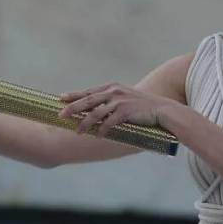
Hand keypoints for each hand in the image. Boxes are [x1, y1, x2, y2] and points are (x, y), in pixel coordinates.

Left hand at [57, 82, 171, 134]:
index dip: (74, 95)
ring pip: (96, 113)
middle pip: (88, 100)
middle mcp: (113, 92)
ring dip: (85, 124)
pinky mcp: (126, 112)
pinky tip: (98, 136)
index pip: (88, 92)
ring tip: (77, 132)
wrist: (161, 109)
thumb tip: (94, 108)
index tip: (60, 98)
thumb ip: (110, 99)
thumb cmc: (141, 106)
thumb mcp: (124, 97)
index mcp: (111, 87)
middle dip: (73, 108)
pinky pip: (109, 122)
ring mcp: (119, 101)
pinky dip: (102, 130)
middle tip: (61, 114)